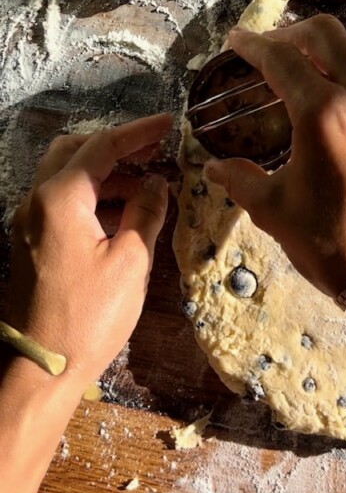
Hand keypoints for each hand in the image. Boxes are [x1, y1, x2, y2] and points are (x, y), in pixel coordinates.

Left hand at [7, 114, 172, 389]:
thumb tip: (157, 183)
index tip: (169, 124)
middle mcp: (37, 201)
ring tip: (148, 183)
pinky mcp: (32, 243)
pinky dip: (92, 196)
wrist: (41, 367)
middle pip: (74, 151)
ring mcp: (30, 222)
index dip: (139, 132)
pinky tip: (124, 212)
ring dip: (105, 172)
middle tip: (154, 151)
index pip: (102, 146)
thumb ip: (146, 212)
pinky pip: (62, 202)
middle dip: (115, 146)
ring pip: (66, 176)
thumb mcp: (131, 261)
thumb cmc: (89, 316)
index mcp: (60, 198)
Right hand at [206, 16, 345, 295]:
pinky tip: (338, 87)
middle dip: (289, 34)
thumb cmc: (333, 244)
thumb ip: (239, 178)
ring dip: (327, 43)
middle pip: (324, 33)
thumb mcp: (274, 210)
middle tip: (267, 49)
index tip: (235, 40)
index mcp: (323, 114)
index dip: (252, 45)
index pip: (281, 58)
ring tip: (304, 61)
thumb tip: (214, 165)